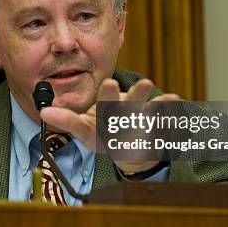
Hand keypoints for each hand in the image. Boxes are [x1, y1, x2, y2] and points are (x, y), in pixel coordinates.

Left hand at [39, 78, 179, 172]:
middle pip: (130, 102)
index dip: (107, 93)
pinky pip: (166, 126)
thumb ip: (66, 120)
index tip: (108, 81)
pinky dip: (174, 123)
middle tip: (142, 83)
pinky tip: (185, 118)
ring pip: (150, 110)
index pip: (105, 101)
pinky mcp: (156, 131)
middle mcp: (126, 110)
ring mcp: (142, 119)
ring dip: (158, 104)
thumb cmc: (103, 133)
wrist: (128, 145)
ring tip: (170, 99)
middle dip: (134, 95)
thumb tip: (42, 110)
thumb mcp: (84, 129)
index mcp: (106, 109)